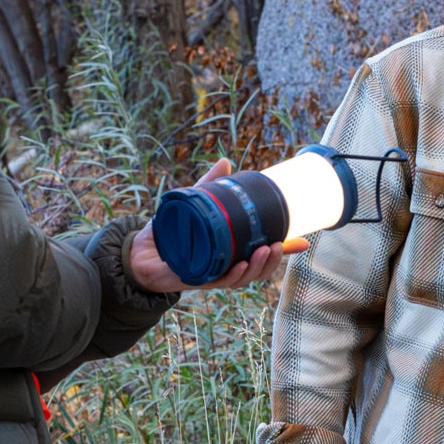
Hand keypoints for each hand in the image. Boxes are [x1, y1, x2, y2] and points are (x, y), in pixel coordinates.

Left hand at [128, 158, 310, 293]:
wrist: (139, 253)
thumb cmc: (169, 235)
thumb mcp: (193, 205)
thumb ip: (210, 186)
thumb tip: (225, 162)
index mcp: (230, 253)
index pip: (262, 254)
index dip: (284, 251)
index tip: (304, 242)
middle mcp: (225, 267)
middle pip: (258, 270)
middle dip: (273, 261)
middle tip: (278, 245)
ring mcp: (212, 276)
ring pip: (242, 278)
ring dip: (257, 268)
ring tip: (263, 252)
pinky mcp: (196, 280)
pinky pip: (218, 282)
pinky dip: (232, 275)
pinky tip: (240, 266)